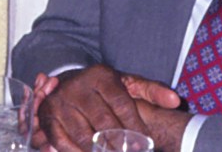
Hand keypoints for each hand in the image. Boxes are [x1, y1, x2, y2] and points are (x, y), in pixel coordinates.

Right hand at [35, 65, 183, 151]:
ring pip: (85, 136)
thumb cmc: (104, 88)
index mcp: (100, 76)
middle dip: (122, 146)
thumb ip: (153, 92)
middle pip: (104, 124)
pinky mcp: (47, 116)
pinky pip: (61, 141)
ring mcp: (60, 101)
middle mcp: (77, 86)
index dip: (137, 129)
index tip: (146, 145)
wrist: (69, 82)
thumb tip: (175, 101)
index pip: (122, 106)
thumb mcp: (128, 84)